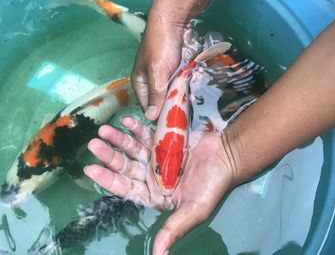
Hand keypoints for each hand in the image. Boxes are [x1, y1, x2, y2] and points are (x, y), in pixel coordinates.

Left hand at [84, 116, 236, 254]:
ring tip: (104, 130)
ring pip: (131, 148)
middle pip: (125, 166)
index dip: (108, 180)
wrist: (227, 157)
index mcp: (155, 195)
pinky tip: (126, 121)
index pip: (126, 188)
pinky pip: (145, 134)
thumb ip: (174, 229)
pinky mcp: (162, 141)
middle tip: (94, 144)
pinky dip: (135, 128)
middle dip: (109, 156)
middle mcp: (151, 176)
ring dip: (118, 139)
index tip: (91, 169)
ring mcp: (155, 157)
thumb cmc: (212, 185)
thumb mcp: (194, 210)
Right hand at [130, 0, 215, 120]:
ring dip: (179, 100)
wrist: (174, 22)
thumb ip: (155, 95)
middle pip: (160, 102)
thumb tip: (150, 118)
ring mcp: (164, 78)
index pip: (148, 107)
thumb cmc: (160, 46)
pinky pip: (180, 86)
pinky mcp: (176, 73)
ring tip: (190, 110)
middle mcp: (151, 83)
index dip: (158, 116)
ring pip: (171, 95)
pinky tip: (193, 97)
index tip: (171, 125)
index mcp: (140, 84)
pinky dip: (185, 90)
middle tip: (183, 118)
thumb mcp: (157, 72)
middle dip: (170, 107)